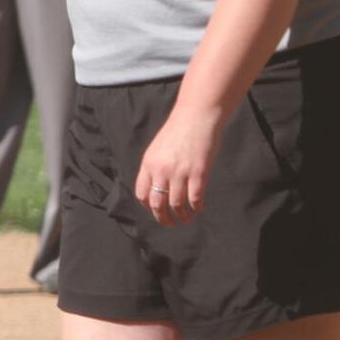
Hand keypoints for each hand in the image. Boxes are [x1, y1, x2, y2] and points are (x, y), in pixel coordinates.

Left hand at [134, 105, 224, 226]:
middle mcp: (161, 170)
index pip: (142, 194)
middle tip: (170, 223)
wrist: (196, 116)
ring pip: (177, 205)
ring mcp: (180, 172)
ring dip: (182, 216)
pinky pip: (194, 199)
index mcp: (148, 164)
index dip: (148, 206)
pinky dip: (196, 208)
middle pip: (157, 204)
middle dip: (163, 218)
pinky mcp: (198, 173)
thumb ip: (155, 167)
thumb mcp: (158, 148)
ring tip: (186, 218)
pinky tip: (198, 209)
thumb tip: (156, 188)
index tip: (156, 210)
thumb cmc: (178, 131)